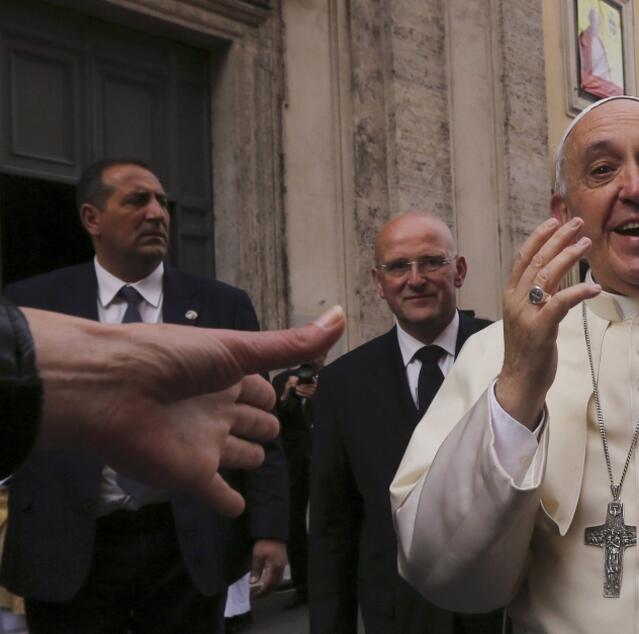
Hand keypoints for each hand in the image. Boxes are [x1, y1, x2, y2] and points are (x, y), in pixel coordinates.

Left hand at [26, 306, 345, 516]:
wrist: (112, 390)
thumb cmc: (173, 358)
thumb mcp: (239, 347)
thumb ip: (291, 343)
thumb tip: (343, 315)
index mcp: (227, 374)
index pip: (260, 387)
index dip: (271, 391)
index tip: (286, 393)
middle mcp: (217, 407)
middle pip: (249, 419)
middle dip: (263, 422)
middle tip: (275, 427)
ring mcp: (205, 443)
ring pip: (235, 452)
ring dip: (247, 456)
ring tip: (259, 460)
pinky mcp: (191, 475)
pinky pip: (214, 492)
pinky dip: (226, 500)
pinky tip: (237, 508)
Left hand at [250, 538, 287, 596]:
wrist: (274, 532)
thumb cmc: (266, 541)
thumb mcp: (258, 555)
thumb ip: (256, 569)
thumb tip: (252, 582)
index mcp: (275, 567)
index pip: (269, 585)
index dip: (261, 592)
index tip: (253, 596)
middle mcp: (280, 568)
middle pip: (274, 585)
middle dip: (265, 592)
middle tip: (255, 596)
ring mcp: (282, 565)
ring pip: (277, 581)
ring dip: (269, 588)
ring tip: (259, 590)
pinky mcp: (282, 562)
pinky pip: (278, 576)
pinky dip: (272, 581)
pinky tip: (266, 580)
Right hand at [495, 217, 600, 428]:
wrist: (519, 381)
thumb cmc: (527, 350)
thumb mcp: (527, 317)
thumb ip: (537, 296)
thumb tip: (554, 276)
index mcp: (511, 295)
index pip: (523, 258)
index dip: (539, 237)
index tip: (555, 221)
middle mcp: (516, 301)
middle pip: (537, 261)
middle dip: (558, 238)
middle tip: (577, 224)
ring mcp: (526, 315)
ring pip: (547, 276)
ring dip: (568, 256)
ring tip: (586, 244)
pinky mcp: (540, 330)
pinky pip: (560, 303)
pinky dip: (578, 292)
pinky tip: (594, 287)